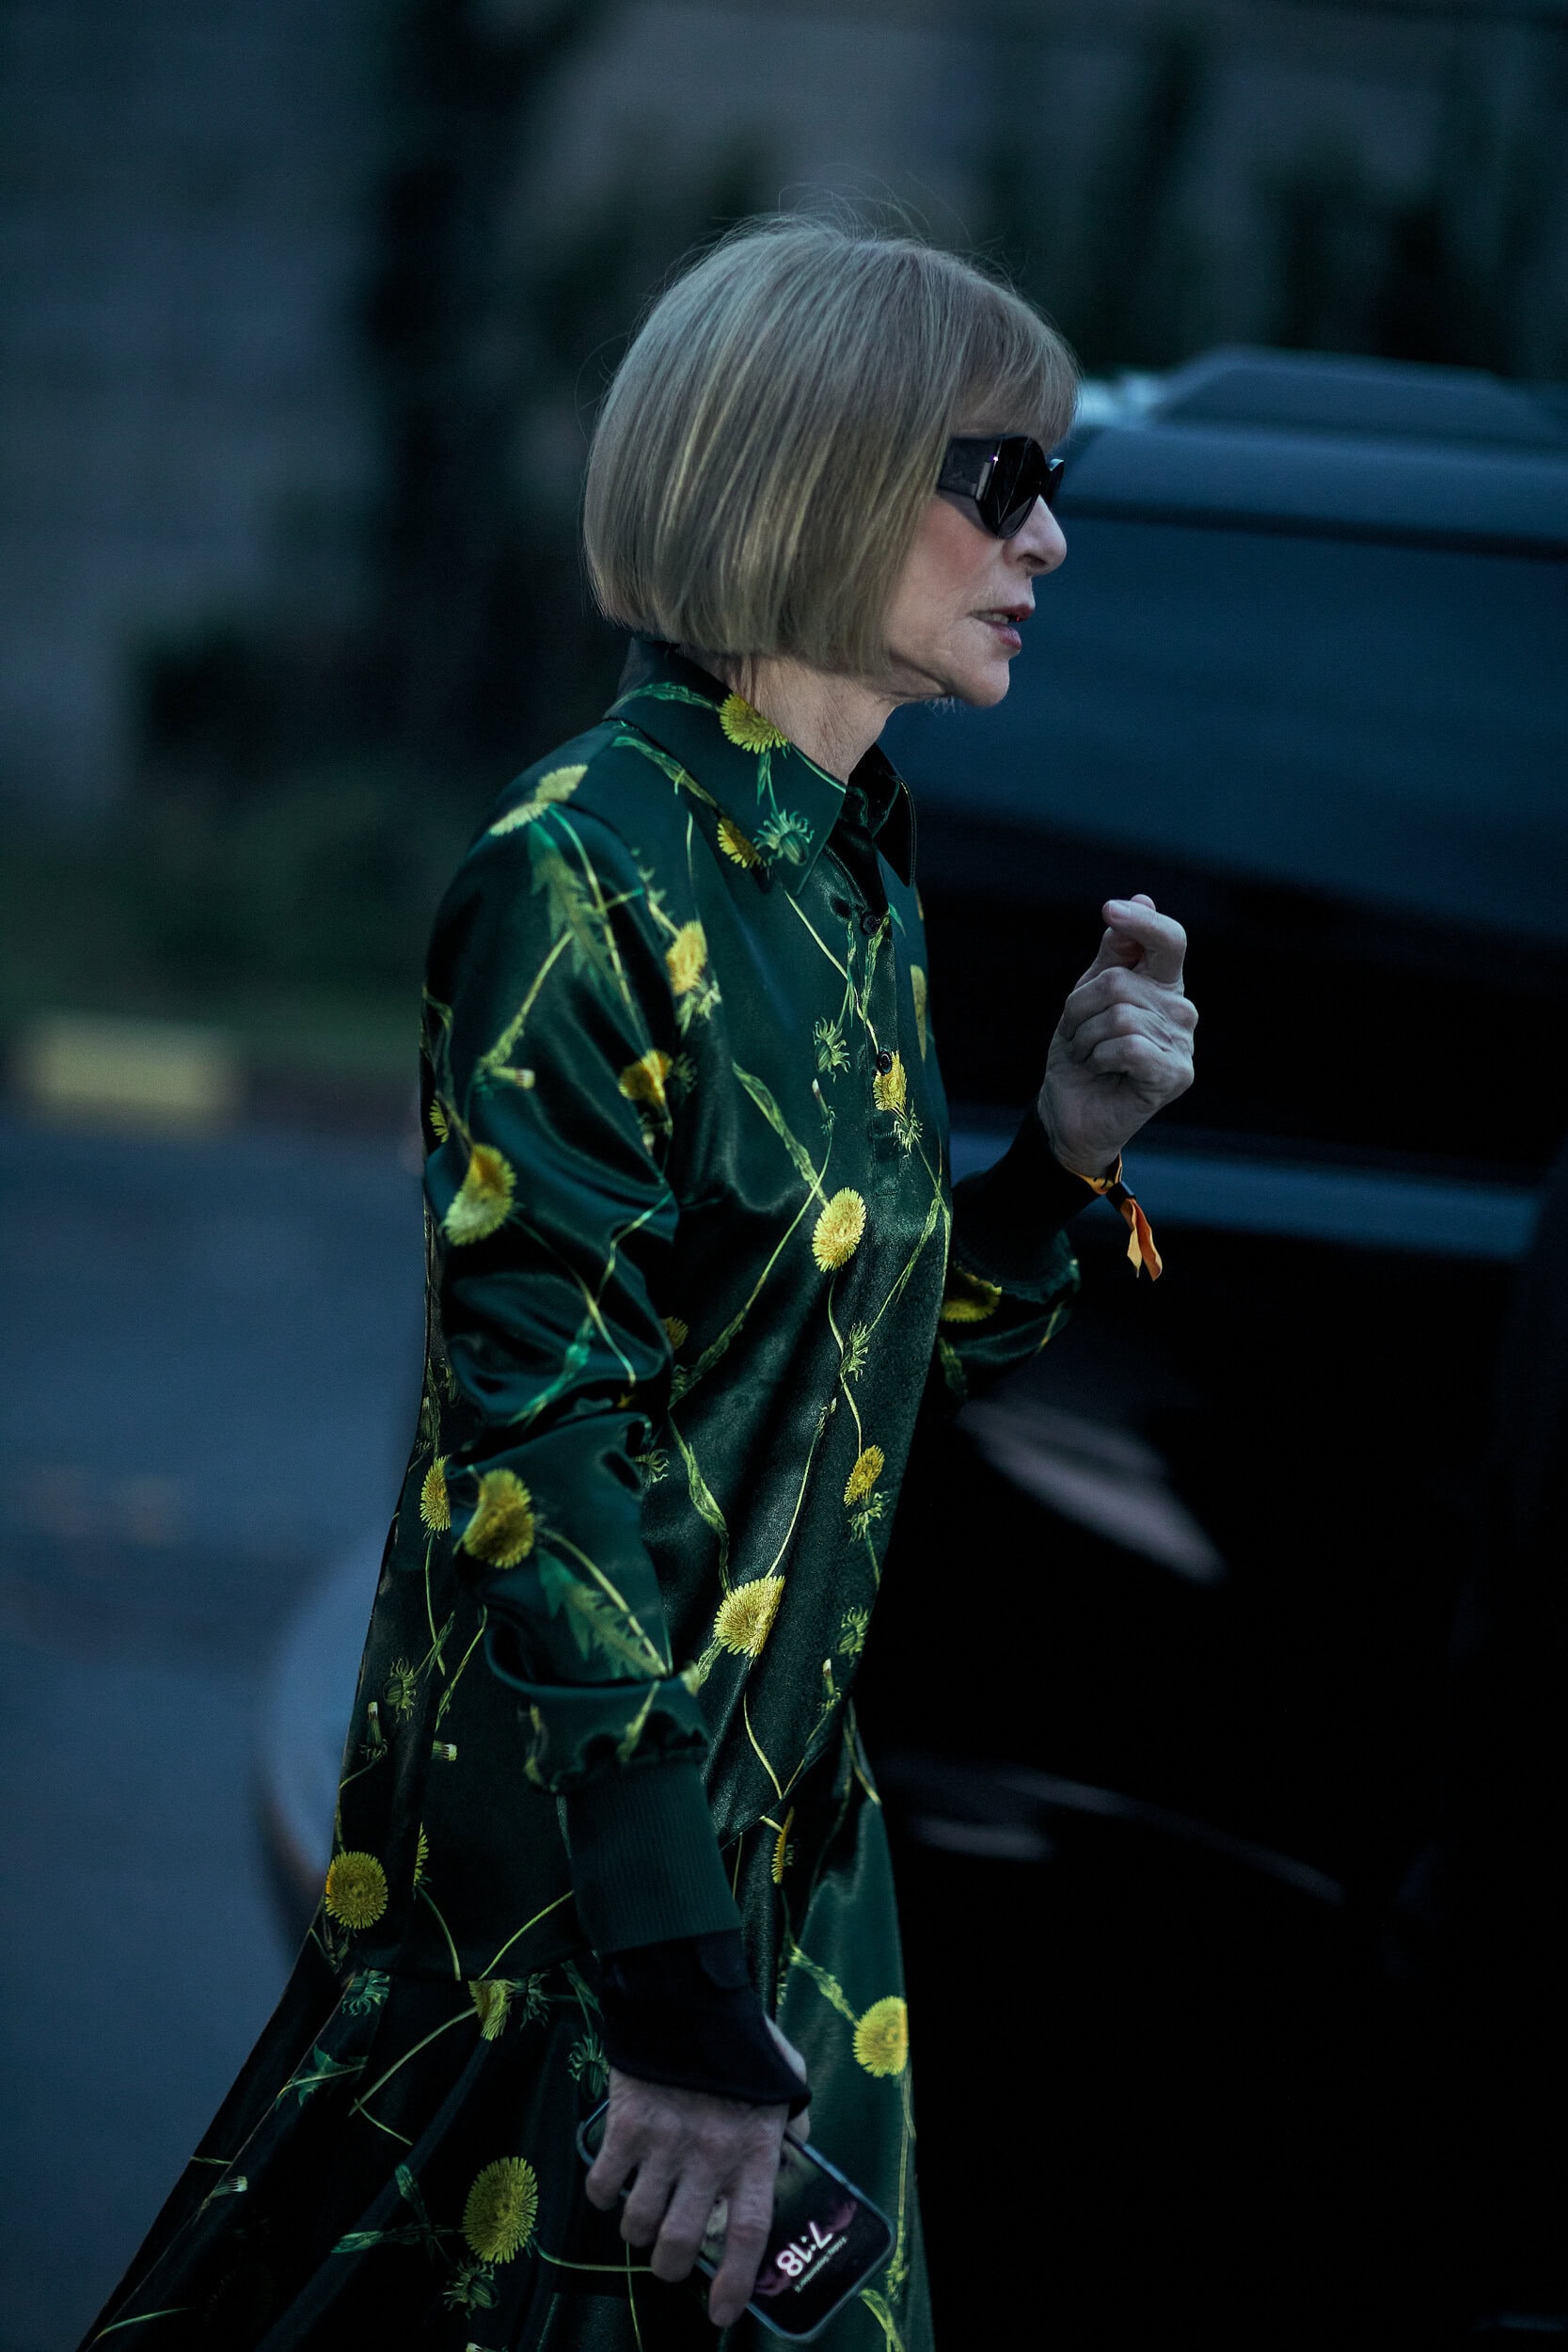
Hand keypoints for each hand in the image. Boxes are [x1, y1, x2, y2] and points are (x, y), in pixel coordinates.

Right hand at [586, 2024, 808, 2326]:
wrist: (685, 1992)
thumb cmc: (739, 2039)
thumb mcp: (785, 2080)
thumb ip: (791, 2124)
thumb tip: (792, 2160)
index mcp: (753, 2148)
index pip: (748, 2233)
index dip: (734, 2283)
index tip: (720, 2315)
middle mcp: (708, 2156)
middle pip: (681, 2243)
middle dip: (670, 2264)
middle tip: (670, 2257)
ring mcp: (663, 2143)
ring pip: (637, 2223)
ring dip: (637, 2229)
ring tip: (642, 2214)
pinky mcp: (624, 2126)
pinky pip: (603, 2186)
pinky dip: (604, 2194)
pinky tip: (614, 2180)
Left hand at [1038, 895, 1195, 1178]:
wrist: (1071, 1110)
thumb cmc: (1081, 1051)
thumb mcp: (1088, 994)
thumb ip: (1114, 953)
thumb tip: (1142, 897)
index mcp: (1162, 984)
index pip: (1169, 939)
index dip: (1143, 922)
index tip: (1109, 910)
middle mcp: (1180, 1009)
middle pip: (1120, 982)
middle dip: (1080, 1008)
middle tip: (1078, 1034)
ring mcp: (1182, 1043)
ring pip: (1119, 1015)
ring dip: (1085, 1037)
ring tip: (1087, 1055)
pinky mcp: (1176, 1074)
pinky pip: (1129, 1046)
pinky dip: (1099, 1057)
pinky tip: (1101, 1070)